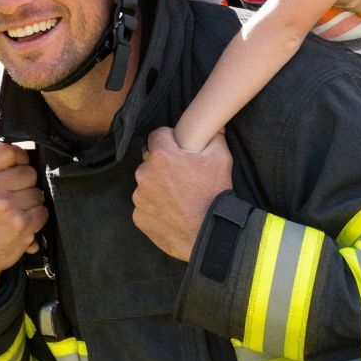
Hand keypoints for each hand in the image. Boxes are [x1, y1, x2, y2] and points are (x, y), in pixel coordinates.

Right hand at [0, 131, 47, 294]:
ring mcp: (6, 207)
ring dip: (31, 202)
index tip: (17, 167)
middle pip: (29, 171)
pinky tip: (20, 223)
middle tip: (11, 196)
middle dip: (25, 183)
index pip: (8, 148)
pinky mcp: (21, 225)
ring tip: (13, 211)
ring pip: (37, 192)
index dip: (19, 157)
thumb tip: (24, 144)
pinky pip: (42, 211)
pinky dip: (36, 218)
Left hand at [132, 127, 232, 260]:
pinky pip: (146, 207)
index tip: (180, 151)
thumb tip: (213, 125)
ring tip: (179, 199)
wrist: (211, 234)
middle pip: (151, 162)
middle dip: (164, 167)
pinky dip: (156, 209)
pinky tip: (173, 214)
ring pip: (147, 185)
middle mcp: (144, 174)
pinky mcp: (139, 217)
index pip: (158, 135)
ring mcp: (140, 198)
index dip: (170, 141)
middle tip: (184, 179)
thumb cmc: (215, 194)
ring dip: (159, 188)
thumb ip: (213, 136)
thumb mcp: (222, 158)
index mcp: (161, 156)